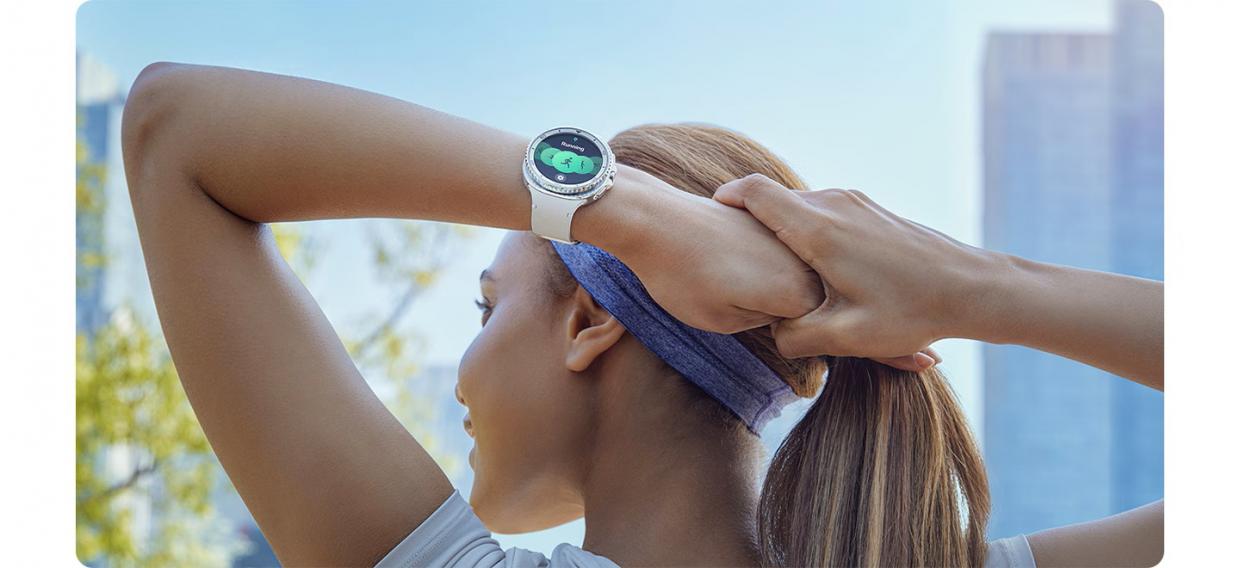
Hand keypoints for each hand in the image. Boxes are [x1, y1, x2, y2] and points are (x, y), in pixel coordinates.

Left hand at [599, 168, 824, 333]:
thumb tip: (778, 311)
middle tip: (729, 293)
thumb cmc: (680, 277)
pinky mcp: (767, 215)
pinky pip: (772, 247)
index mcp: (799, 293)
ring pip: (790, 269)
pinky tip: (719, 252)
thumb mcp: (720, 321)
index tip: (743, 316)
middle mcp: (804, 259)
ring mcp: (787, 232)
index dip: (778, 330)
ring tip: (721, 272)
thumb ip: (762, 322)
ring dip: (765, 276)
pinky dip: (751, 254)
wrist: (651, 219)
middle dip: (777, 301)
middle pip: (806, 295)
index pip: (810, 326)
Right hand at [712, 173, 994, 361]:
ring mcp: (856, 204)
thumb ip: (798, 337)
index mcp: (818, 229)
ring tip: (778, 271)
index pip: (753, 192)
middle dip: (751, 222)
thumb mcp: (847, 337)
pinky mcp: (873, 211)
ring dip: (784, 232)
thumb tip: (777, 335)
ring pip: (801, 208)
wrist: (975, 287)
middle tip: (737, 252)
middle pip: (774, 200)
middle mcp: (834, 204)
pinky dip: (810, 234)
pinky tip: (818, 272)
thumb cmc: (911, 312)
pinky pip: (825, 214)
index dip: (725, 200)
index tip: (712, 217)